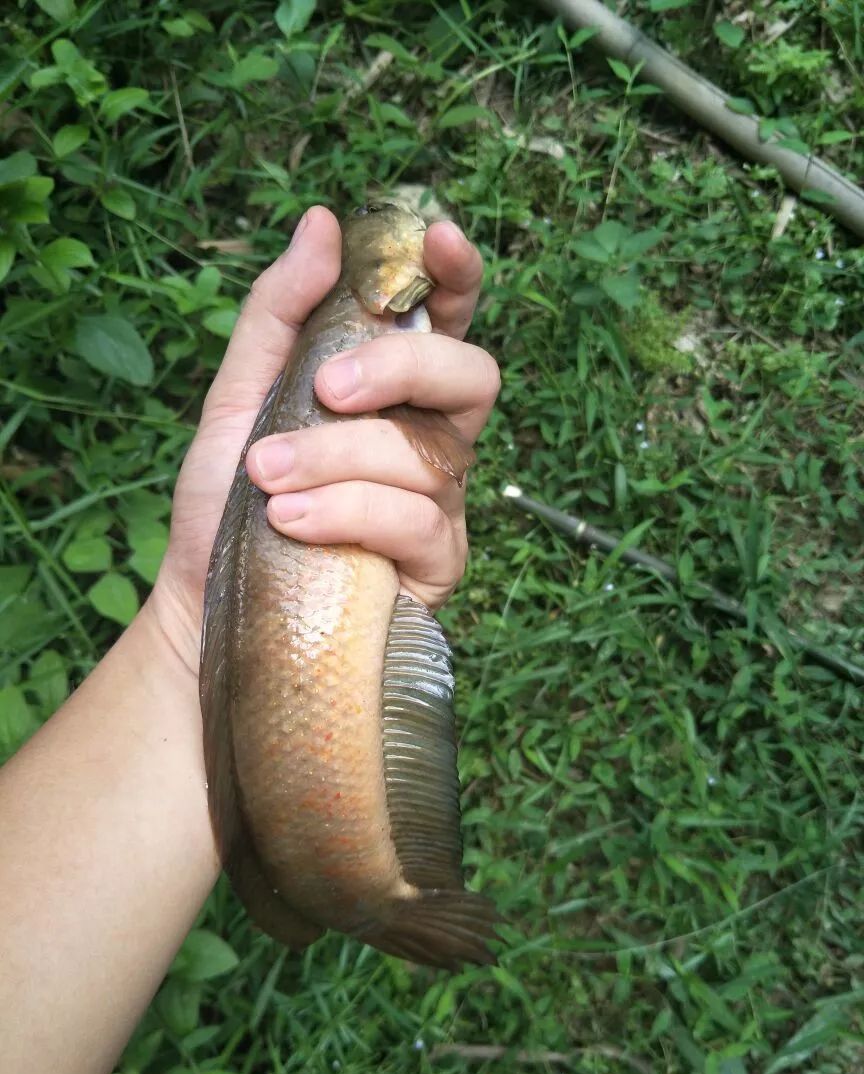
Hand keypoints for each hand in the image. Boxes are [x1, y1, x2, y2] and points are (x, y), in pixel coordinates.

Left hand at [149, 205, 498, 675]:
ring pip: (428, 455)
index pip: (448, 321)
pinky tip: (289, 521)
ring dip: (337, 458)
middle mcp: (428, 437)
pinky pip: (418, 520)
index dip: (457, 276)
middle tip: (327, 387)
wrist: (207, 597)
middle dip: (402, 368)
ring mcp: (440, 503)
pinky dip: (348, 512)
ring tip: (265, 478)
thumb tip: (323, 223)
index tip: (435, 238)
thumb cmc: (228, 497)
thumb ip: (279, 312)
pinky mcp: (437, 563)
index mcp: (392, 389)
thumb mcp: (239, 393)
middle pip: (472, 376)